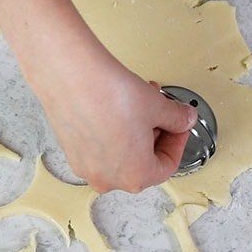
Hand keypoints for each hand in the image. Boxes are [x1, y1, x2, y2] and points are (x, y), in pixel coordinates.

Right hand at [35, 53, 196, 193]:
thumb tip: (183, 119)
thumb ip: (177, 118)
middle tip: (157, 110)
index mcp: (135, 177)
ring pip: (118, 152)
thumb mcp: (157, 106)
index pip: (168, 165)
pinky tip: (112, 106)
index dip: (177, 140)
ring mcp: (83, 163)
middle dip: (153, 133)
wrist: (69, 73)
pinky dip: (109, 129)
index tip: (178, 124)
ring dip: (132, 130)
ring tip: (134, 102)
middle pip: (141, 160)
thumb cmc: (108, 94)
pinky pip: (97, 144)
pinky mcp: (68, 147)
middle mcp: (107, 177)